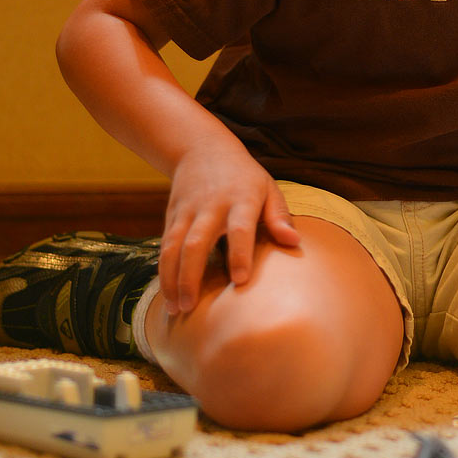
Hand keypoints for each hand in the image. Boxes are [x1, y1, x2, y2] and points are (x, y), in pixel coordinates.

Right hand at [160, 136, 300, 313]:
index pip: (240, 228)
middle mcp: (211, 206)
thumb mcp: (268, 187)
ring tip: (175, 309)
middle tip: (190, 307)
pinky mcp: (172, 215)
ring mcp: (188, 211)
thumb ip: (280, 216)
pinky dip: (163, 272)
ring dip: (171, 278)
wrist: (202, 148)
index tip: (239, 280)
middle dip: (191, 275)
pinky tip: (167, 296)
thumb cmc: (245, 177)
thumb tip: (295, 243)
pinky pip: (163, 246)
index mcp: (241, 199)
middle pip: (196, 242)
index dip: (239, 253)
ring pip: (173, 247)